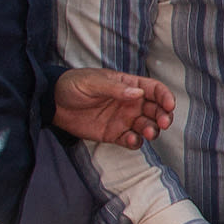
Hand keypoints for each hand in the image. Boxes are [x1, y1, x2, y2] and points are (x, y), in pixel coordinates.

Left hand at [52, 67, 173, 147]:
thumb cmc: (73, 85)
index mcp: (129, 86)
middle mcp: (131, 103)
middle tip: (163, 123)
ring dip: (152, 131)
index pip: (155, 90)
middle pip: (157, 110)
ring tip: (147, 133)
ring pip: (147, 127)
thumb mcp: (93, 82)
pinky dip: (135, 142)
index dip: (165, 97)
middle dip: (164, 117)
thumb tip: (138, 93)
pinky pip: (131, 140)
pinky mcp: (115, 134)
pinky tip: (131, 140)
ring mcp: (124, 119)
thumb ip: (115, 88)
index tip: (169, 105)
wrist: (53, 103)